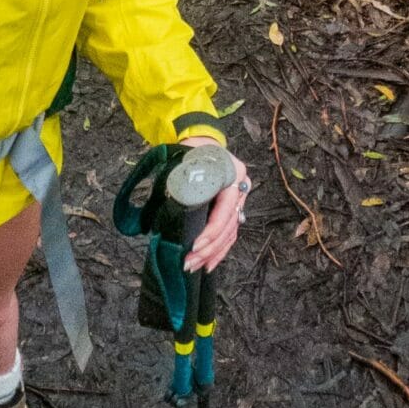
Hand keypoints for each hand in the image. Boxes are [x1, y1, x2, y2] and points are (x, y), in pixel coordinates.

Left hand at [180, 136, 250, 272]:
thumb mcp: (187, 161)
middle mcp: (240, 188)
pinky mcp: (235, 210)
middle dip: (209, 249)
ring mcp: (240, 200)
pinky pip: (230, 234)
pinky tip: (209, 264)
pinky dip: (219, 251)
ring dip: (213, 254)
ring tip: (196, 267)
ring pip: (230, 234)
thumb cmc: (191, 151)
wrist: (200, 140)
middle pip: (228, 226)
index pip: (224, 210)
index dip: (210, 231)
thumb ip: (182, 181)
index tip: (194, 245)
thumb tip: (167, 206)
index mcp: (232, 173)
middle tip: (190, 262)